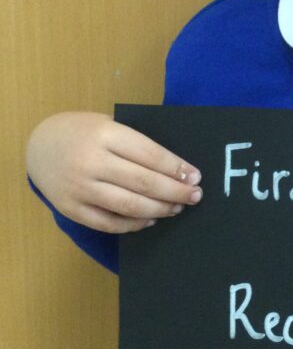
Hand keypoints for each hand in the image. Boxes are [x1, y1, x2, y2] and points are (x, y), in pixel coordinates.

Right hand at [26, 112, 202, 232]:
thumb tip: (177, 168)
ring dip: (159, 209)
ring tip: (177, 207)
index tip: (196, 177)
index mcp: (105, 134)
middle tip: (195, 196)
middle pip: (144, 182)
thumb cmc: (83, 132)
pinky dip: (134, 224)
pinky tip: (151, 219)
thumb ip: (135, 143)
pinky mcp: (71, 209)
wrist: (39, 146)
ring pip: (129, 205)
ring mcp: (80, 188)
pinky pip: (109, 223)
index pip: (150, 154)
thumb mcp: (108, 124)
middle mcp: (91, 162)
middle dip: (175, 191)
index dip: (176, 168)